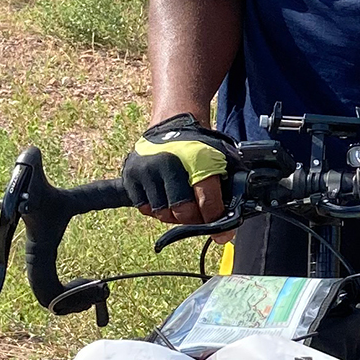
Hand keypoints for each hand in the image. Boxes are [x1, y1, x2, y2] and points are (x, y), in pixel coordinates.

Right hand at [121, 117, 237, 223]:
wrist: (172, 125)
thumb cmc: (198, 147)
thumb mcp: (221, 159)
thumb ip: (228, 188)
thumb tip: (229, 225)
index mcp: (196, 159)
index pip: (207, 201)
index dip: (215, 220)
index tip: (222, 234)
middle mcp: (168, 163)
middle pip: (182, 212)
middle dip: (194, 220)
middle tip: (200, 217)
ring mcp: (146, 170)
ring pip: (162, 214)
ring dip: (175, 216)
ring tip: (182, 206)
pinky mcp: (131, 176)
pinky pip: (145, 209)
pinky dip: (157, 209)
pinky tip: (166, 198)